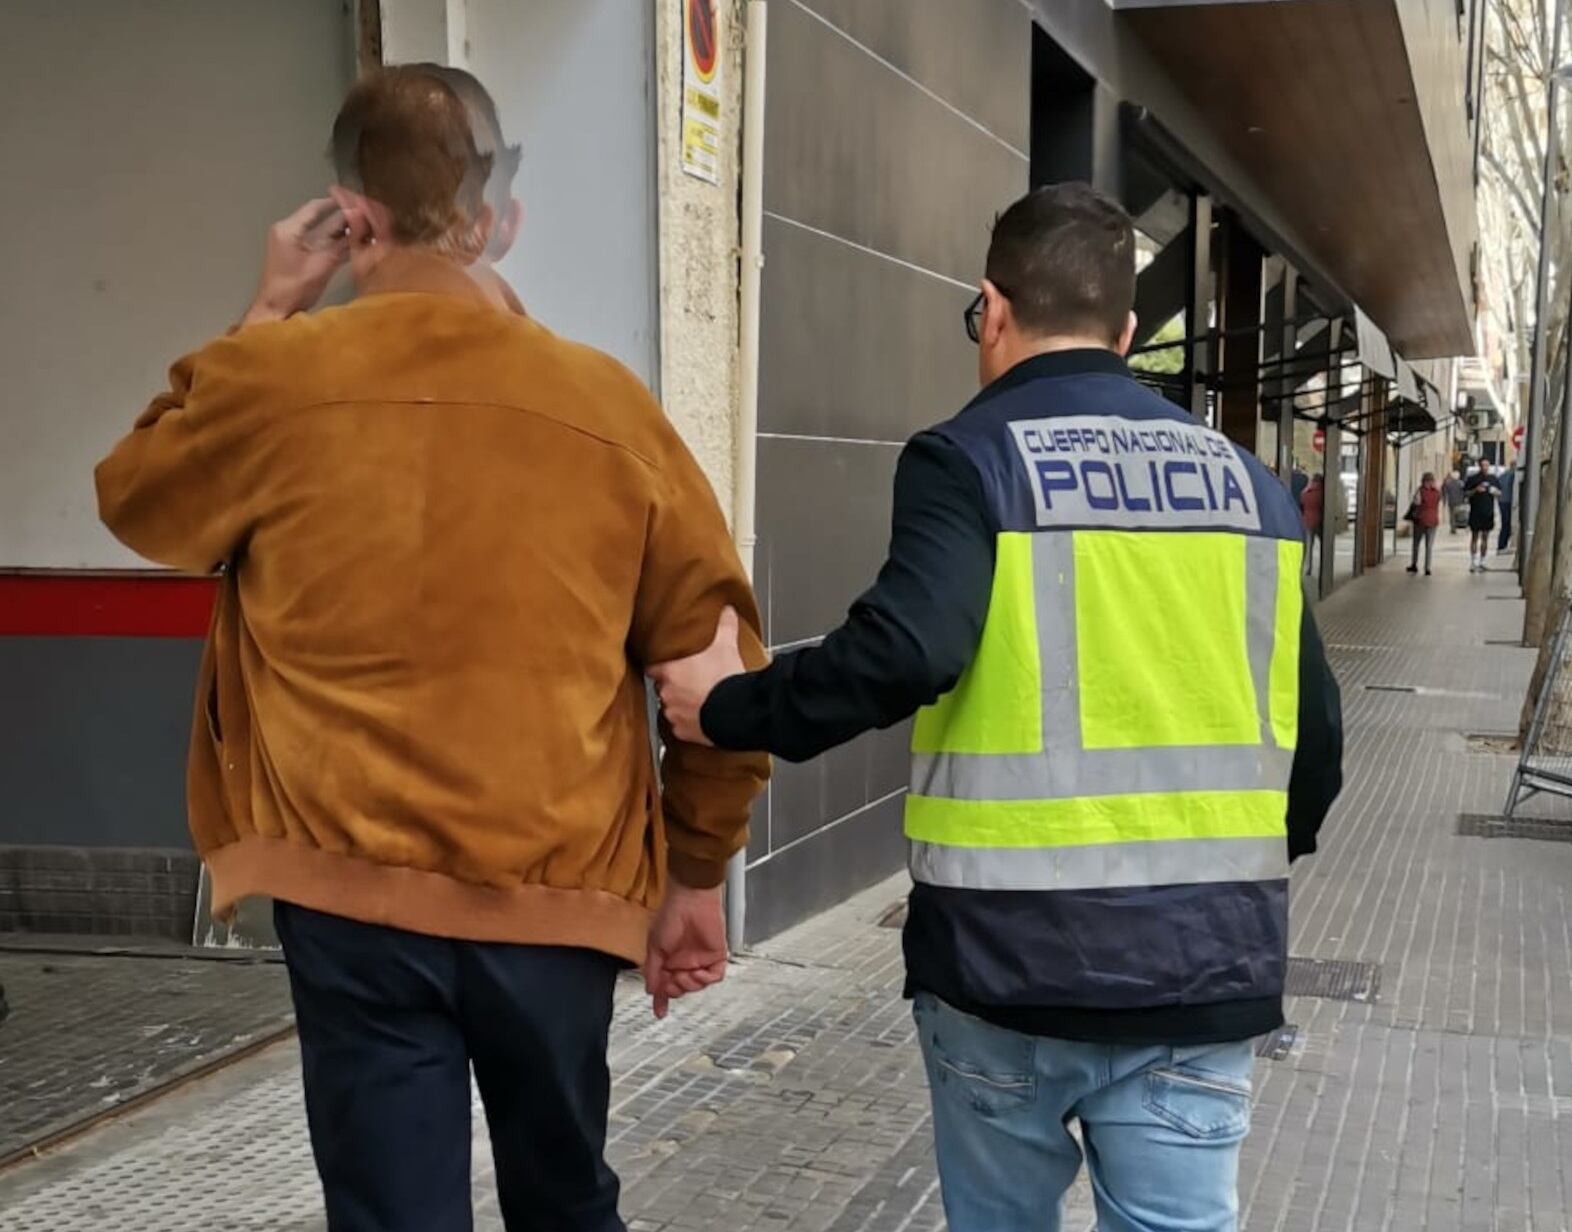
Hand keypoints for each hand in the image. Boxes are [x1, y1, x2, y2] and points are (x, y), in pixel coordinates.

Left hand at [240, 196, 365, 325]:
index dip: (336, 202)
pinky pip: (324, 247)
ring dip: (346, 233)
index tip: (356, 198)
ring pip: (327, 235)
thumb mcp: (320, 265)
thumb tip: (360, 225)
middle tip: (368, 215)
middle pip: (323, 221)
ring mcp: (298, 246)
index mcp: (289, 229)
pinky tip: (359, 246)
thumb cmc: (294, 288)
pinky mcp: (303, 259)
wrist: (276, 311)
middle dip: (346, 219)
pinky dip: (340, 246)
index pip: (315, 208)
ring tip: (369, 229)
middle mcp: (292, 233)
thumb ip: (341, 245)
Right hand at [644, 883, 727, 1018]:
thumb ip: (653, 971)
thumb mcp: (654, 947)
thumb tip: (651, 990)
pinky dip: (706, 979)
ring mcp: (700, 959)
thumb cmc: (670, 917)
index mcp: (669, 960)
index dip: (661, 999)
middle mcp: (684, 962)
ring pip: (697, 986)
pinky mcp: (716, 956)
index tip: (659, 1012)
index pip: (665, 985)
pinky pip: (715, 977)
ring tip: (682, 974)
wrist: (690, 901)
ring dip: (689, 985)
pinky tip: (697, 973)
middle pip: (681, 988)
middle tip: (670, 983)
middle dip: (674, 990)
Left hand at [648, 606, 745, 745]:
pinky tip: (702, 718)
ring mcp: (673, 715)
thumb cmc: (725, 678)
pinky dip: (689, 724)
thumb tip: (727, 609)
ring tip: (698, 702)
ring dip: (681, 706)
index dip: (659, 667)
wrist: (734, 711)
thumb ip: (724, 626)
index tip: (666, 667)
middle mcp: (666, 694)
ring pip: (671, 709)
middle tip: (691, 683)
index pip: (652, 668)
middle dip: (674, 687)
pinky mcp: (682, 733)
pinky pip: (681, 728)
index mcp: (670, 672)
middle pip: (663, 689)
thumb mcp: (726, 646)